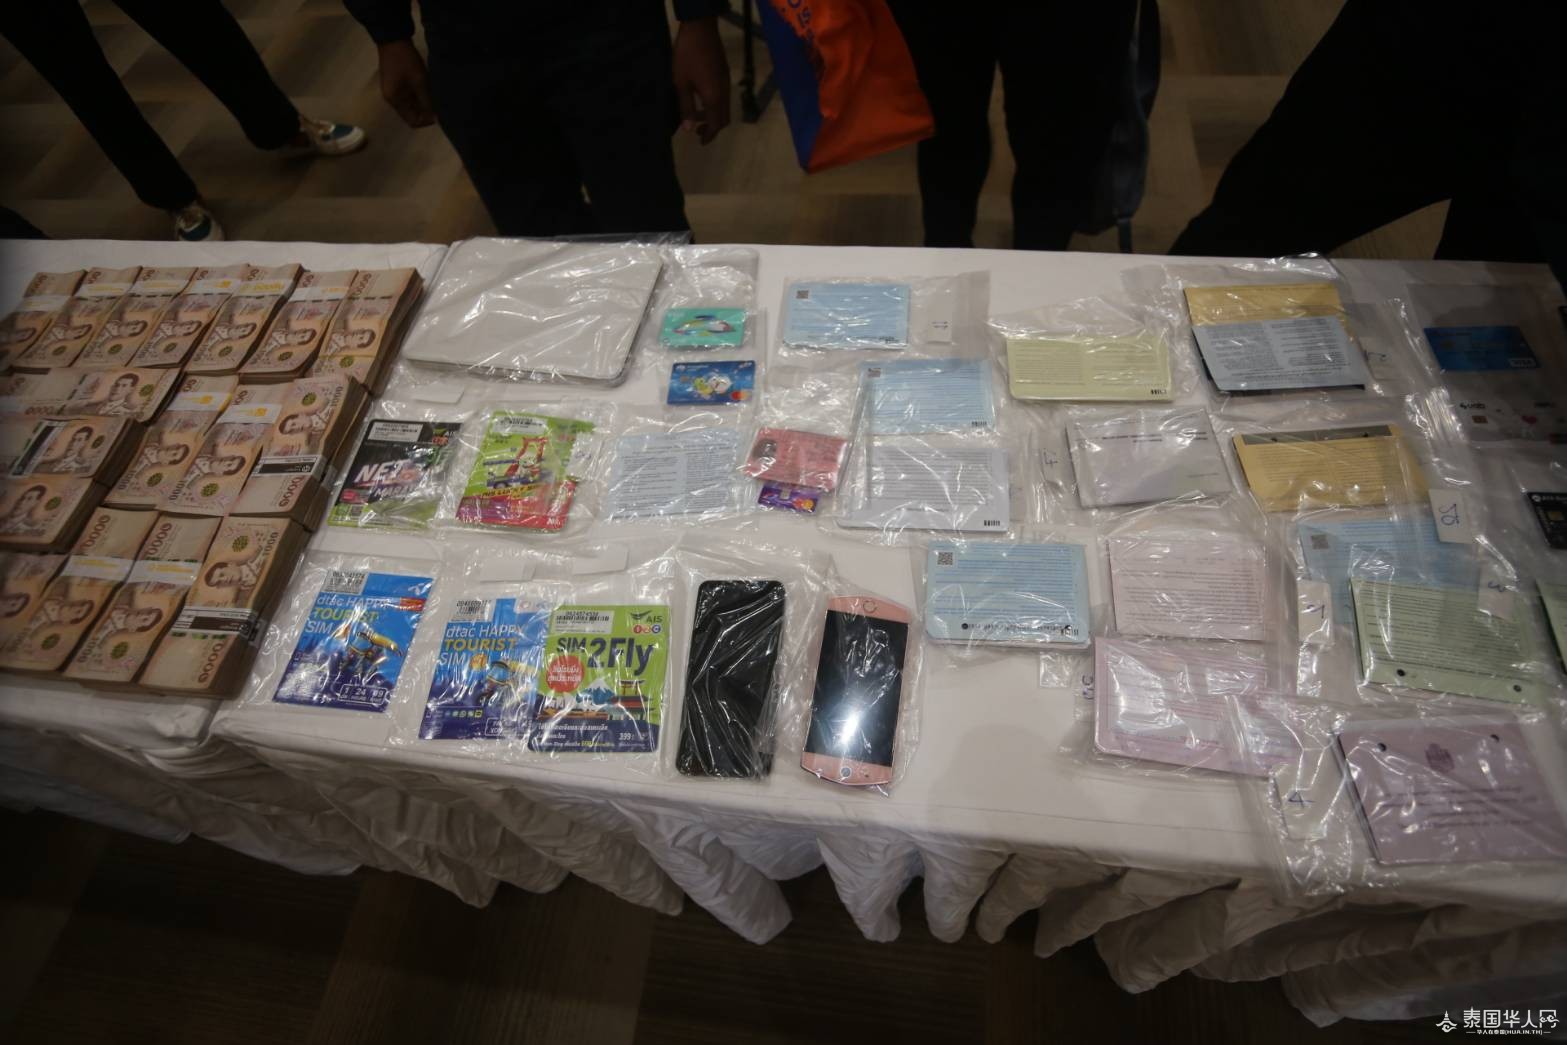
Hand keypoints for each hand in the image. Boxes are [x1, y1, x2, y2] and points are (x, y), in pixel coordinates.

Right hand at [377, 39, 434, 127]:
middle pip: (412, 113)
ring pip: (412, 104)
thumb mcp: (419, 81)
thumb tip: (435, 117)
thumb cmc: (405, 61)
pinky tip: (429, 88)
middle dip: (426, 111)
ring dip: (424, 102)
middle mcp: (393, 99)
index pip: (412, 121)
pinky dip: (420, 95)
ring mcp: (394, 91)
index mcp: (395, 101)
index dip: (426, 121)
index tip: (438, 113)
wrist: (393, 39)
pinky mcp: (397, 83)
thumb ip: (426, 100)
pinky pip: (410, 95)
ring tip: (435, 95)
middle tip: (439, 103)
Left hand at [672, 17, 730, 144]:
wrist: (700, 29)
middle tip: (697, 131)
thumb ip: (686, 106)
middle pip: (724, 118)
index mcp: (714, 97)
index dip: (709, 135)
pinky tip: (701, 98)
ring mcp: (726, 82)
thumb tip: (688, 129)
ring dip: (713, 115)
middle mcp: (724, 92)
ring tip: (696, 115)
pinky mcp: (724, 73)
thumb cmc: (687, 56)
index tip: (700, 142)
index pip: (716, 124)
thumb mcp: (681, 83)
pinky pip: (723, 96)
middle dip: (712, 128)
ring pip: (724, 107)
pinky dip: (715, 104)